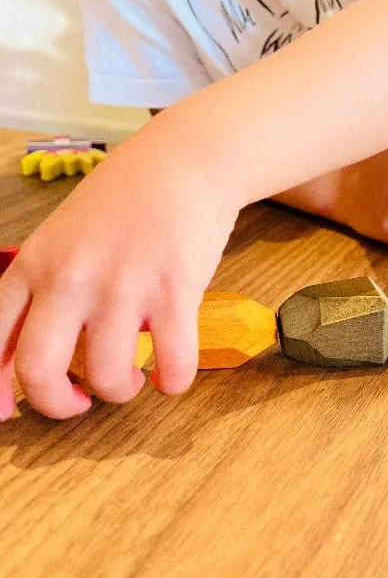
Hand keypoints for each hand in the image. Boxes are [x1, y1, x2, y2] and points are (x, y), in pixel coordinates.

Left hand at [0, 133, 239, 420]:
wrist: (181, 163)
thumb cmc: (122, 201)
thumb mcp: (61, 238)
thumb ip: (41, 291)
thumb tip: (26, 354)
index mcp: (34, 266)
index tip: (9, 413)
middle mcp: (71, 279)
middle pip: (40, 372)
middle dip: (58, 405)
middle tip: (80, 401)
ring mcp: (124, 286)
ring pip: (108, 376)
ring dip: (121, 391)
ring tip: (134, 377)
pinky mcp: (176, 291)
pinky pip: (173, 363)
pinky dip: (173, 383)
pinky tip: (172, 375)